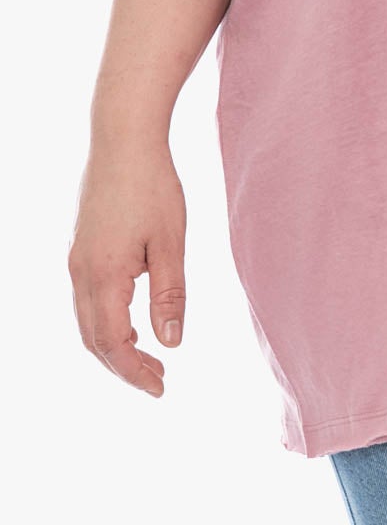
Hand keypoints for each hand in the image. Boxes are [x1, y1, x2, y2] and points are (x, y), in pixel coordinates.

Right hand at [67, 141, 187, 397]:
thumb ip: (170, 294)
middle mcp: (81, 272)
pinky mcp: (80, 247)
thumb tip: (170, 343)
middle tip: (158, 380)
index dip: (135, 372)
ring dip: (114, 345)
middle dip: (123, 366)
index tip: (161, 387)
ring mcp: (77, 259)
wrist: (123, 138)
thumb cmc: (153, 185)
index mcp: (104, 275)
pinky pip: (87, 300)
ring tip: (147, 356)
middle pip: (94, 339)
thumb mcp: (170, 242)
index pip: (115, 343)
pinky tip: (132, 319)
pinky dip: (106, 322)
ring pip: (87, 321)